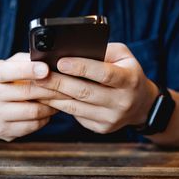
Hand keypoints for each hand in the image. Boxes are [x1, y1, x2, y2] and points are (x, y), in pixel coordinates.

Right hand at [0, 53, 67, 140]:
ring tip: (60, 99)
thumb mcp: (8, 66)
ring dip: (51, 105)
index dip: (28, 70)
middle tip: (68, 85)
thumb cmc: (3, 82)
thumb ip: (25, 60)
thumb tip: (49, 58)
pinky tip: (48, 111)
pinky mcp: (4, 131)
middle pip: (27, 92)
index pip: (8, 71)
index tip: (46, 69)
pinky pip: (33, 126)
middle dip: (51, 88)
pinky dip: (45, 118)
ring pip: (33, 111)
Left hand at [36, 43, 158, 133]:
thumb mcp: (123, 56)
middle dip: (59, 82)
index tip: (60, 62)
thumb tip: (73, 50)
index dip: (81, 67)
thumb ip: (102, 51)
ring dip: (53, 96)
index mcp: (129, 80)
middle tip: (39, 74)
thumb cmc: (127, 73)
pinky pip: (75, 115)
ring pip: (76, 107)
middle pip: (84, 92)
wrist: (141, 105)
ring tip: (38, 85)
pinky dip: (59, 106)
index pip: (104, 74)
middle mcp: (122, 101)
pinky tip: (47, 97)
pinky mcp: (101, 128)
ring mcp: (111, 118)